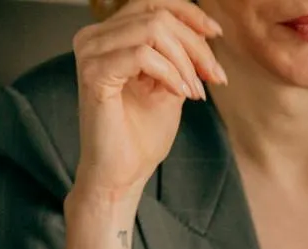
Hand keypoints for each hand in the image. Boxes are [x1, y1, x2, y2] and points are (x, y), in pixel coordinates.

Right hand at [72, 0, 225, 205]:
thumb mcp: (172, 84)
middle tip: (214, 78)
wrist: (123, 173)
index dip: (189, 13)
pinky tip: (181, 94)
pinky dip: (170, 73)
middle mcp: (94, 37)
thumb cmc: (142, 134)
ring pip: (153, 30)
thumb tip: (204, 30)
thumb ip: (180, 54)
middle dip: (195, 45)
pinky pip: (143, 55)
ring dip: (185, 62)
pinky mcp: (93, 73)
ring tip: (195, 92)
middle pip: (157, 14)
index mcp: (110, 35)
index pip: (151, 2)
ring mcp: (90, 52)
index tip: (217, 35)